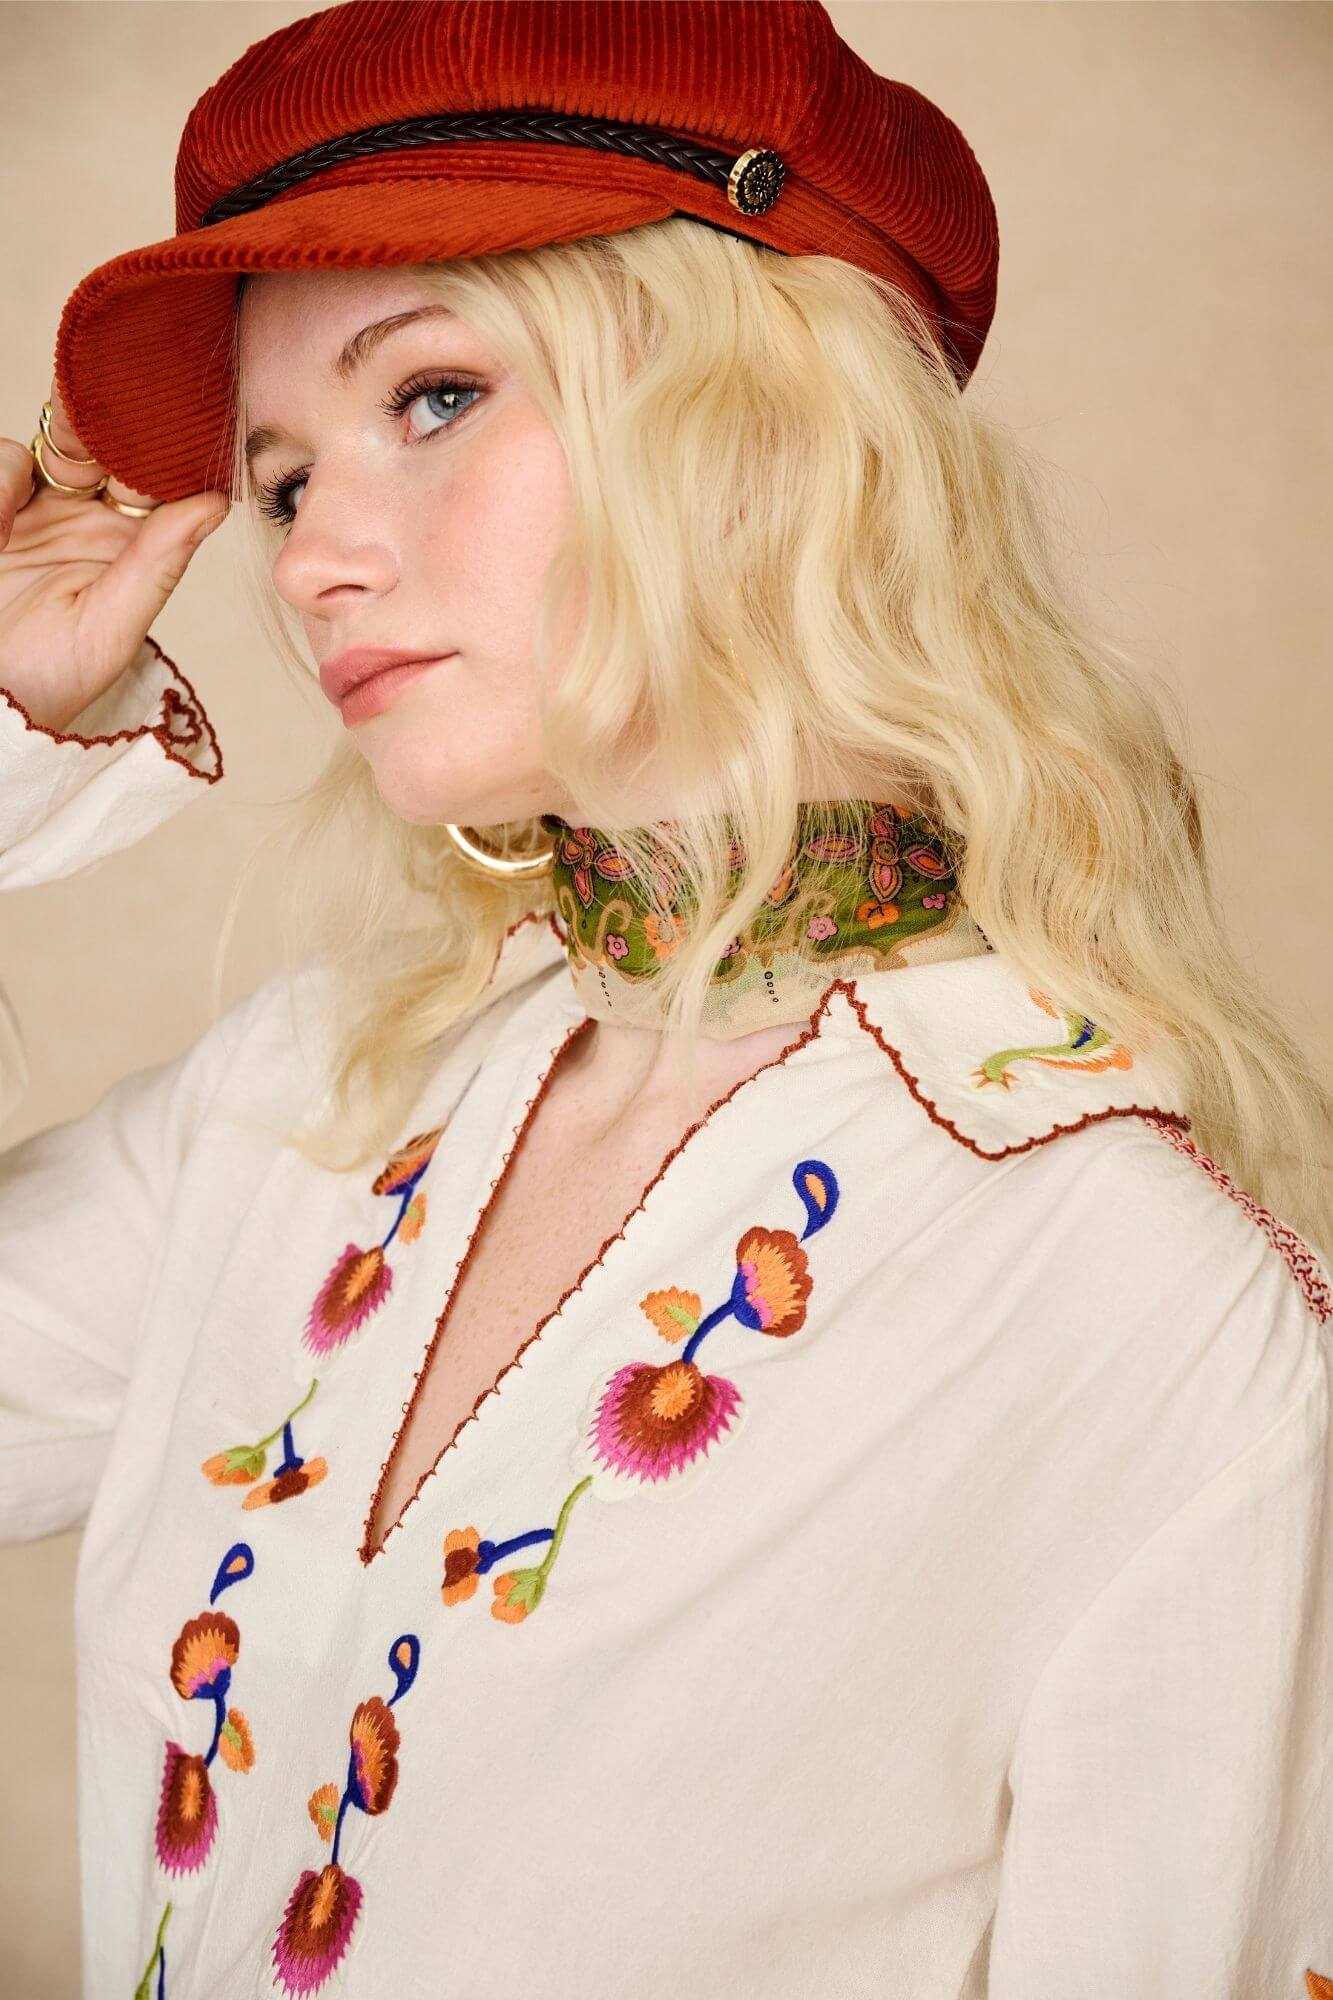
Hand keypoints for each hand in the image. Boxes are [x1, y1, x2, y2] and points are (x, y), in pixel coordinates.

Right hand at [0, 379, 228, 731]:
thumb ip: (157, 563)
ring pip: (52, 443)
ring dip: (48, 455)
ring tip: (18, 521)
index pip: (159, 479)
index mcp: (130, 547)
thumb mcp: (108, 628)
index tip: (175, 418)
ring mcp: (36, 508)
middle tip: (101, 417)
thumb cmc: (46, 682)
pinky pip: (4, 464)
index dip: (168, 445)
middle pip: (106, 444)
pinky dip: (1, 484)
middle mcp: (87, 519)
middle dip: (105, 424)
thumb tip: (215, 505)